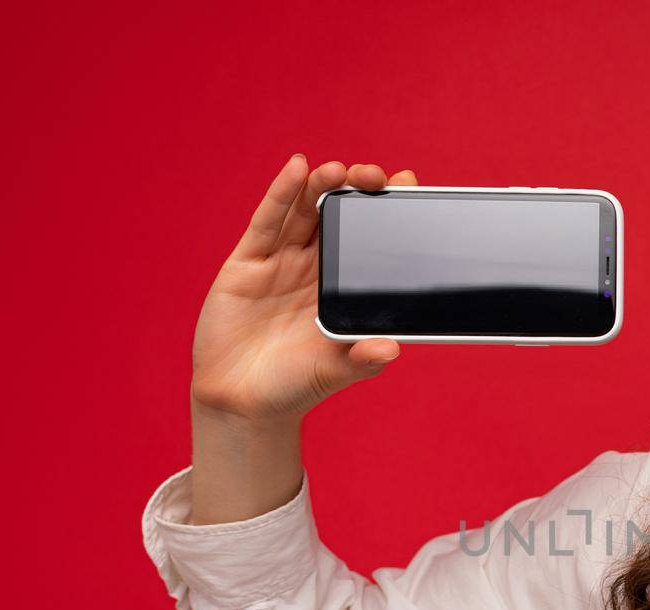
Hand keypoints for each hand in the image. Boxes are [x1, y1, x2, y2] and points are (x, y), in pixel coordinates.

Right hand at [189, 156, 418, 422]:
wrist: (241, 402)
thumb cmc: (294, 386)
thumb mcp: (334, 372)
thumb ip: (362, 360)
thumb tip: (391, 348)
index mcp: (343, 287)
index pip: (368, 239)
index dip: (384, 210)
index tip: (408, 184)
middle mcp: (315, 268)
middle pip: (338, 216)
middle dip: (356, 191)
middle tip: (375, 176)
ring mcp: (281, 262)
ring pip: (304, 212)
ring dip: (322, 186)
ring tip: (339, 170)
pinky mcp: (248, 263)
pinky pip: (266, 222)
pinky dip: (281, 193)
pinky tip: (298, 168)